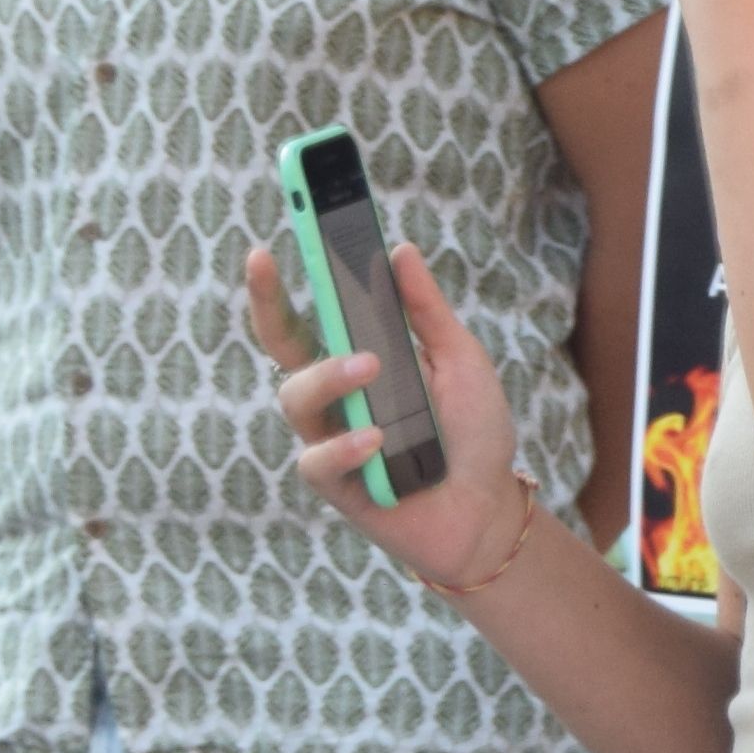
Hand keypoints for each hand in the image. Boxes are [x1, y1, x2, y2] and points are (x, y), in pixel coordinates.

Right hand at [240, 240, 534, 591]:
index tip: (263, 247)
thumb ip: (428, 312)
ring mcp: (330, 439)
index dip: (280, 285)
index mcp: (358, 362)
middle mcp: (335, 397)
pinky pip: (318, 460)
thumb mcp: (460, 361)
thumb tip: (401, 249)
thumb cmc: (473, 433)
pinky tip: (378, 440)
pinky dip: (346, 446)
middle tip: (268, 266)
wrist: (490, 504)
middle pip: (281, 349)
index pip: (310, 317)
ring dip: (329, 375)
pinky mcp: (336, 485)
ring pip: (295, 398)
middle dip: (267, 305)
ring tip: (371, 367)